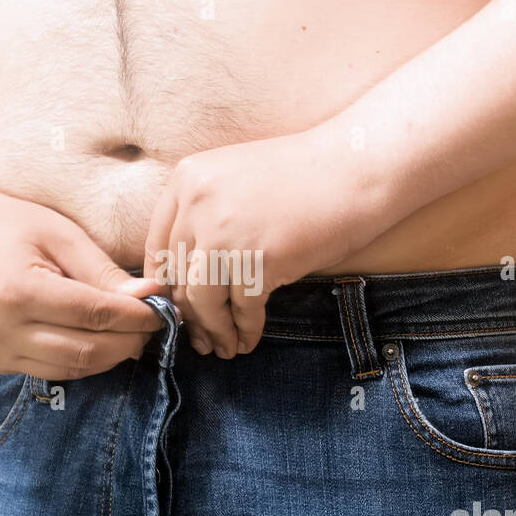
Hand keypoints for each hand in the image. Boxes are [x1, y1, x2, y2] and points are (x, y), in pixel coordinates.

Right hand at [0, 182, 163, 378]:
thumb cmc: (9, 224)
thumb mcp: (61, 235)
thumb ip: (103, 271)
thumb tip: (149, 297)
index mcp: (17, 293)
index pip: (94, 315)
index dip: (135, 316)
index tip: (163, 308)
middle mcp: (2, 330)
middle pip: (87, 350)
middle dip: (130, 340)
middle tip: (155, 323)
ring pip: (74, 368)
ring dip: (112, 355)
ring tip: (134, 333)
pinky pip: (54, 371)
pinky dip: (86, 360)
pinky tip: (103, 340)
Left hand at [143, 128, 375, 357]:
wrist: (356, 167)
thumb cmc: (303, 176)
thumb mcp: (235, 181)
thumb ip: (204, 215)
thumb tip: (185, 276)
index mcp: (186, 180)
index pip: (159, 247)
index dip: (167, 285)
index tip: (179, 307)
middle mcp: (197, 205)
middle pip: (179, 278)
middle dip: (189, 315)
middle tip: (199, 339)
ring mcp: (225, 234)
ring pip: (203, 300)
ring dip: (214, 331)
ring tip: (224, 348)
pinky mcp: (259, 261)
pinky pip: (242, 308)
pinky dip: (245, 329)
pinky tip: (249, 339)